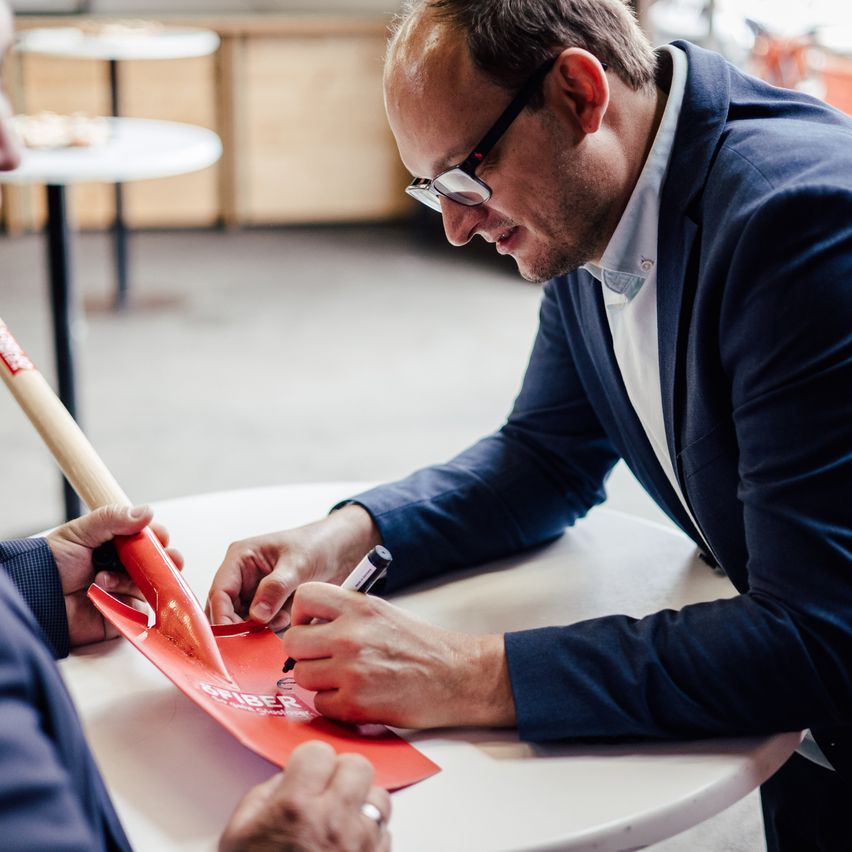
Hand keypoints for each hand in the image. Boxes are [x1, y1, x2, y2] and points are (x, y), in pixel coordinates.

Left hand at [47, 504, 182, 647]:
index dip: (157, 537)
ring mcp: (124, 592)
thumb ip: (113, 518)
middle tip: (163, 559)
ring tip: (104, 580)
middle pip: (157, 563)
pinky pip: (141, 610)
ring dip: (132, 580)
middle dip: (163, 561)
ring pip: (150, 585)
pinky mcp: (124, 616)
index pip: (147, 539)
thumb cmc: (51, 565)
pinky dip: (128, 602)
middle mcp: (123, 568)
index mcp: (116, 546)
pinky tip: (109, 596)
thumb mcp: (81, 533)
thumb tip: (146, 512)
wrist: (35, 599)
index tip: (159, 537)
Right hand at [206, 504, 379, 630]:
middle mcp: (242, 576)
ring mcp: (254, 592)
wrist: (342, 549)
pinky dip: (267, 630)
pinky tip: (286, 621)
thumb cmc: (318, 544)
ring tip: (280, 621)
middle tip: (253, 641)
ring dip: (254, 630)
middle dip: (237, 627)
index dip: (222, 616)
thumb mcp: (297, 563)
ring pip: (240, 621)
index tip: (233, 638)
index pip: (220, 592)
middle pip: (224, 610)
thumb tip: (256, 615)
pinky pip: (259, 625)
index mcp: (240, 558)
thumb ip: (276, 588)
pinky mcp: (268, 606)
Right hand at [219, 740, 390, 851]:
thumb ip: (265, 795)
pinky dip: (370, 836)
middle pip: (358, 765)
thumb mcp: (238, 836)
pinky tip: (347, 848)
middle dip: (341, 773)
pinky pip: (385, 835)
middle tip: (326, 789)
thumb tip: (289, 778)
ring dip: (362, 804)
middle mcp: (335, 823)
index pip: (320, 751)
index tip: (305, 771)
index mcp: (297, 808)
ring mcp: (361, 846)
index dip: (310, 760)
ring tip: (340, 821)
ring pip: (380, 798)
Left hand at [284, 582, 516, 729]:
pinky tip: (356, 696)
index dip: (301, 614)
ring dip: (317, 680)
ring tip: (343, 678)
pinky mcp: (355, 704)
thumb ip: (346, 614)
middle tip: (322, 657)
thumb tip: (309, 625)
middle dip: (304, 652)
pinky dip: (334, 703)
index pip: (304, 597)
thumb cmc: (421, 646)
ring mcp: (351, 670)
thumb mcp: (382, 613)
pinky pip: (319, 704)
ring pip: (301, 675)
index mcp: (358, 607)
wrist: (456, 676)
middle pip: (292, 642)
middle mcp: (350, 635)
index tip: (310, 626)